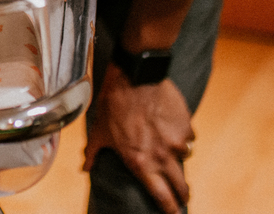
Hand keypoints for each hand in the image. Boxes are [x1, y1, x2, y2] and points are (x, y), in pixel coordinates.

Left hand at [84, 63, 194, 213]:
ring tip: (167, 147)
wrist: (136, 74)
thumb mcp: (99, 130)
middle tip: (181, 195)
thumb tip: (84, 168)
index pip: (161, 196)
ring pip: (184, 158)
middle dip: (181, 194)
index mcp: (140, 162)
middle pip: (181, 186)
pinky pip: (189, 137)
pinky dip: (182, 136)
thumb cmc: (114, 102)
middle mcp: (162, 156)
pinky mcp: (186, 126)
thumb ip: (92, 153)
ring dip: (178, 157)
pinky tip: (170, 126)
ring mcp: (177, 141)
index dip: (170, 209)